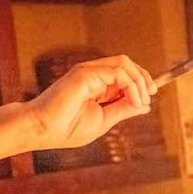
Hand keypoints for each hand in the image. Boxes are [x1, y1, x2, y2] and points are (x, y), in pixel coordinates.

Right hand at [25, 55, 155, 148]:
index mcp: (97, 85)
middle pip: (127, 64)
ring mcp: (88, 72)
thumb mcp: (104, 120)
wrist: (43, 130)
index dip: (141, 81)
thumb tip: (144, 104)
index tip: (149, 97)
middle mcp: (93, 75)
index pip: (125, 74)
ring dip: (139, 80)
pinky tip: (133, 99)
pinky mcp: (85, 73)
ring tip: (142, 99)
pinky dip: (131, 85)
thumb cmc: (67, 128)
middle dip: (143, 78)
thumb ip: (123, 109)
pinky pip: (117, 72)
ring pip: (124, 63)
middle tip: (149, 95)